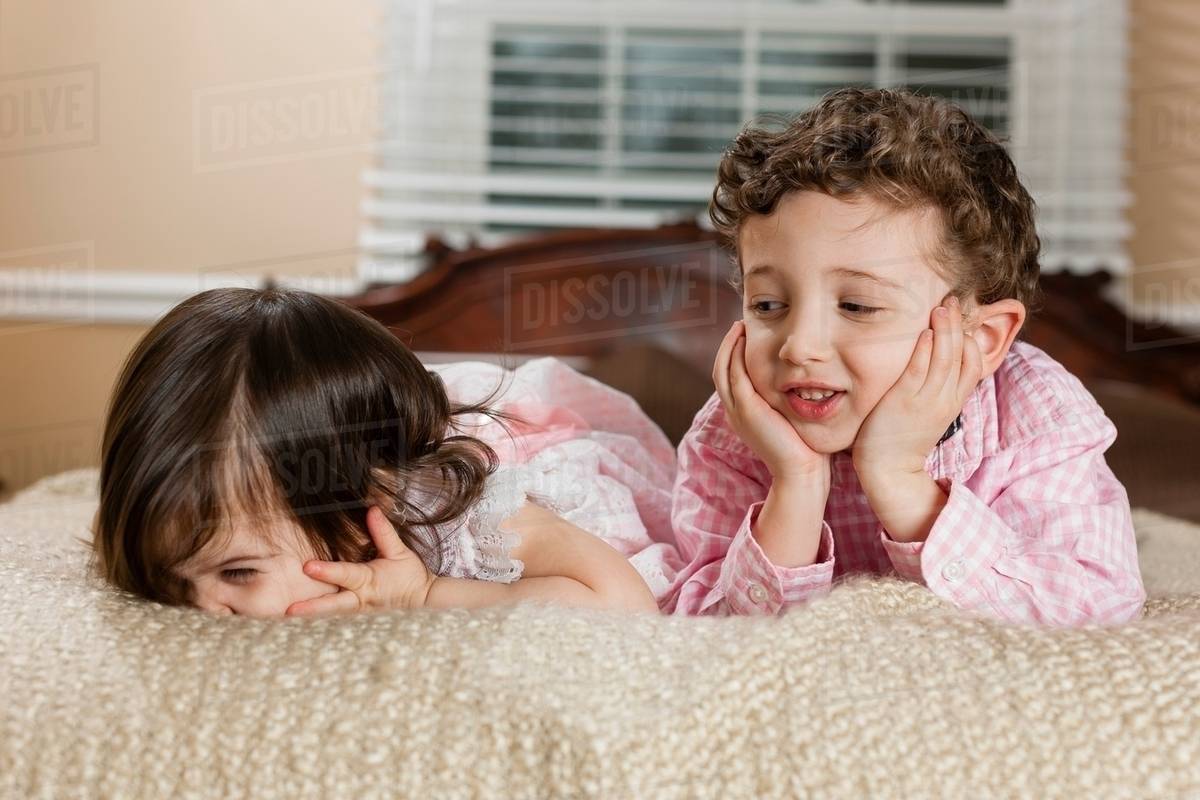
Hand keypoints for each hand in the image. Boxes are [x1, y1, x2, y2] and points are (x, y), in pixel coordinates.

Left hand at [285, 506, 434, 616]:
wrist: (424, 602)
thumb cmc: (410, 576)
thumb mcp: (400, 552)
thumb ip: (383, 533)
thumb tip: (372, 510)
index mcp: (370, 580)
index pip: (346, 574)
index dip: (327, 571)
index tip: (308, 567)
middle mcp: (361, 599)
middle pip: (333, 605)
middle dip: (311, 608)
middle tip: (290, 610)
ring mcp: (358, 613)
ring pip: (331, 617)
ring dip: (310, 618)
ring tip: (286, 619)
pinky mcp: (356, 620)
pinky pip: (335, 622)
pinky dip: (318, 623)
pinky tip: (298, 627)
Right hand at [714, 320, 828, 480]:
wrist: (800, 472)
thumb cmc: (803, 448)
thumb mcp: (788, 419)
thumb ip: (784, 401)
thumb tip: (800, 384)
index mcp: (741, 415)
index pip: (729, 378)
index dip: (733, 355)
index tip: (746, 336)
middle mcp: (734, 412)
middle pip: (720, 370)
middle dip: (728, 345)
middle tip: (739, 325)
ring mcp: (737, 411)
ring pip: (722, 370)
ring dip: (730, 345)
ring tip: (740, 326)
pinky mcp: (746, 409)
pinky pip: (735, 375)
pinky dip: (737, 354)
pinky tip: (746, 339)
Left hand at [851, 295, 982, 477]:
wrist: (889, 470)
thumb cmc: (903, 438)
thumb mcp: (930, 412)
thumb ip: (936, 389)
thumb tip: (936, 363)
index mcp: (953, 401)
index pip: (975, 364)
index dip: (972, 339)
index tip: (962, 319)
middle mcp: (945, 400)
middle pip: (963, 355)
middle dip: (960, 325)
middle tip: (954, 300)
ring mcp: (926, 401)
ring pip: (945, 359)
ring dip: (945, 330)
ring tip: (942, 307)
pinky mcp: (904, 402)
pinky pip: (919, 371)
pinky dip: (924, 350)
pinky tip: (923, 331)